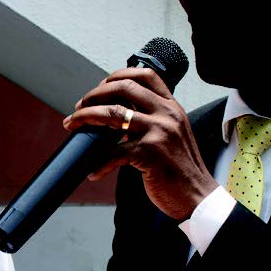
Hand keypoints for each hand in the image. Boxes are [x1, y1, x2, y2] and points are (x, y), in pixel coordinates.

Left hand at [62, 67, 217, 220]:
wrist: (197, 195)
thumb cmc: (181, 169)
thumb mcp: (173, 134)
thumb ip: (153, 120)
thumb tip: (119, 116)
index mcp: (171, 107)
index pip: (145, 75)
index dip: (117, 75)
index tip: (100, 87)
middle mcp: (166, 114)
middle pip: (123, 88)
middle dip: (94, 94)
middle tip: (79, 107)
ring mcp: (158, 132)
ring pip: (113, 113)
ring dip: (86, 116)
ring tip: (73, 124)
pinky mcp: (149, 154)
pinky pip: (114, 153)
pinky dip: (99, 163)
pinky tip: (93, 171)